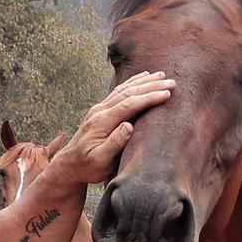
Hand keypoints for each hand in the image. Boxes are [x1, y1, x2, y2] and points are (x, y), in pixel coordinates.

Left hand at [51, 71, 174, 183]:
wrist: (70, 164)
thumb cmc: (88, 167)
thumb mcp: (100, 161)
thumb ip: (114, 143)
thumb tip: (128, 126)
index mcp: (102, 122)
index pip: (129, 105)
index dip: (148, 98)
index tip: (167, 94)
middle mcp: (100, 111)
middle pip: (128, 92)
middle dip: (151, 86)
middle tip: (171, 82)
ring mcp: (100, 108)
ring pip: (124, 89)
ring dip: (144, 81)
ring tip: (161, 75)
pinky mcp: (101, 110)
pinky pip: (119, 91)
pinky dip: (133, 83)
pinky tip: (143, 77)